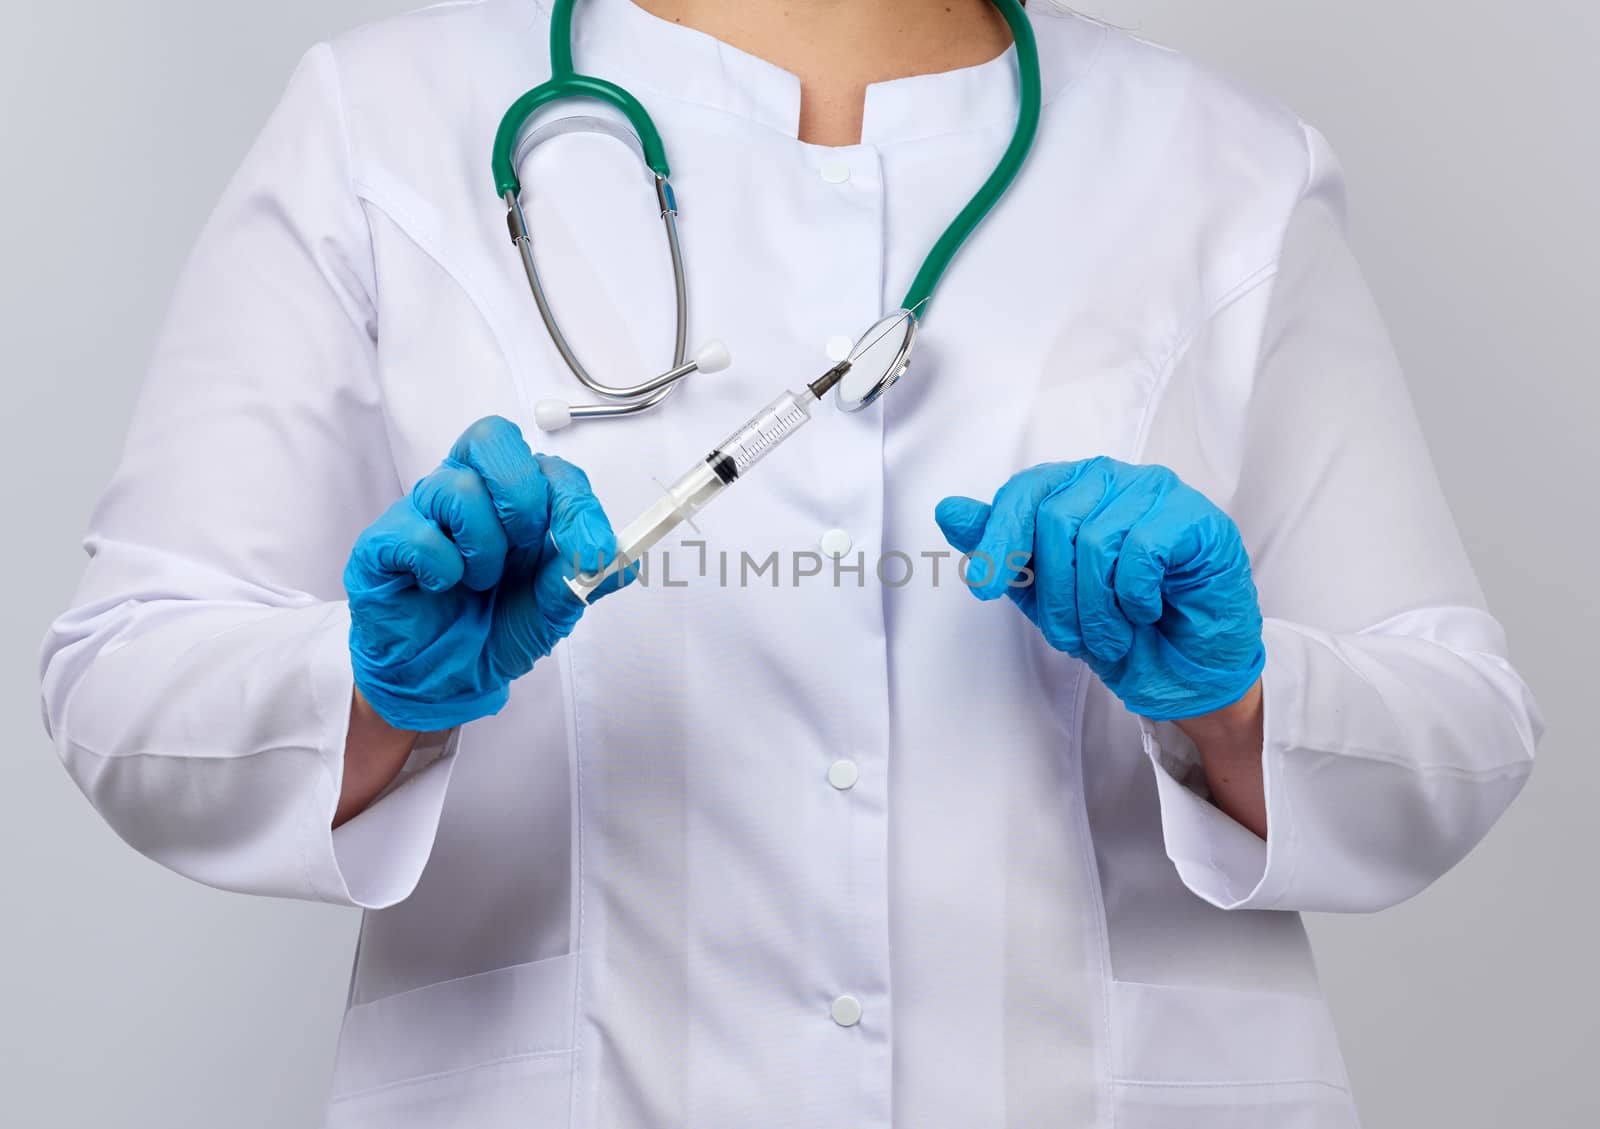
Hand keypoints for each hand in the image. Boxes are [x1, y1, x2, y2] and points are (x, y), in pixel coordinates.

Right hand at [344, 416, 625, 731]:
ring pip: (457, 488)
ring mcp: (420, 512)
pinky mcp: (383, 544)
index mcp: (510, 500)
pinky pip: (417, 534)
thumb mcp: (552, 609)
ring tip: (480, 582)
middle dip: (524, 496)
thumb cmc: (492, 629)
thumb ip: (582, 578)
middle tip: (526, 546)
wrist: (443, 682)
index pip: (547, 466)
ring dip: (485, 548)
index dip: (576, 500)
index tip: (595, 548)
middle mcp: (465, 492)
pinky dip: (442, 569)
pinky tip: (440, 588)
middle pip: (491, 437)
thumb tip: (624, 560)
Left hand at [935, 457, 1264, 721]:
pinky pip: (1142, 549)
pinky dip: (1134, 596)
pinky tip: (1146, 612)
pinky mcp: (1194, 518)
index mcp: (1073, 489)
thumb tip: (949, 511)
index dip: (1000, 538)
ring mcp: (1156, 493)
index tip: (984, 586)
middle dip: (1056, 593)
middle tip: (1072, 637)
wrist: (1185, 672)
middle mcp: (1113, 480)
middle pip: (1056, 518)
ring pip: (1097, 539)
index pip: (1025, 492)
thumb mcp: (1045, 595)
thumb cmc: (1121, 627)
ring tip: (1112, 636)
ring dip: (1096, 608)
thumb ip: (1003, 551)